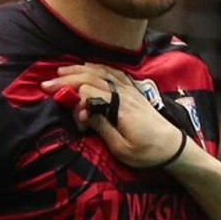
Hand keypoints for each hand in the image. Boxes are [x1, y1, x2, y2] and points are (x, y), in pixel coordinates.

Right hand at [42, 64, 187, 167]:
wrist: (174, 148)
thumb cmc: (148, 153)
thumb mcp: (121, 148)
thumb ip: (101, 127)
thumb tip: (82, 113)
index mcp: (121, 107)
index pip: (90, 92)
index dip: (73, 98)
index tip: (62, 107)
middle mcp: (125, 94)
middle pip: (92, 78)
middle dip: (67, 79)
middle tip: (46, 83)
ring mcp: (131, 90)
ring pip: (102, 72)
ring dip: (80, 70)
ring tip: (61, 70)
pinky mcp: (135, 91)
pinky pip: (115, 73)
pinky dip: (99, 67)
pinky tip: (89, 67)